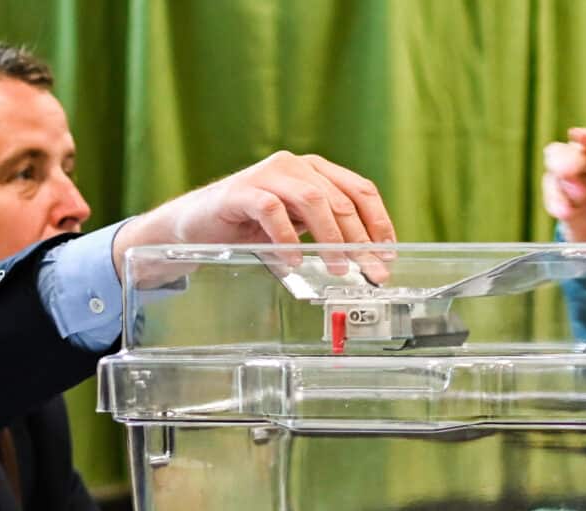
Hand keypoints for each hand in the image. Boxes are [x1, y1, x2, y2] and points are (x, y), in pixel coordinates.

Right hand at [112, 151, 395, 280]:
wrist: (197, 224)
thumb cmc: (252, 228)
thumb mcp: (298, 229)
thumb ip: (326, 235)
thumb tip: (366, 263)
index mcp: (314, 171)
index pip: (359, 190)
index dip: (378, 221)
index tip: (388, 253)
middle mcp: (294, 166)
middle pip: (339, 200)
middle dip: (360, 239)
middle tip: (371, 270)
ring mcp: (267, 174)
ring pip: (312, 200)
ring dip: (330, 238)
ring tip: (337, 268)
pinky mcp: (241, 191)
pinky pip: (272, 211)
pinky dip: (287, 238)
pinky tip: (294, 261)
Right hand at [542, 128, 585, 242]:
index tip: (581, 137)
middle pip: (575, 152)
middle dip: (568, 159)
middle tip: (567, 171)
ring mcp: (576, 182)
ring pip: (557, 169)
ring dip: (560, 182)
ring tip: (572, 202)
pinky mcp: (563, 200)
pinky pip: (553, 195)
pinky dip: (555, 201)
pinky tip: (564, 213)